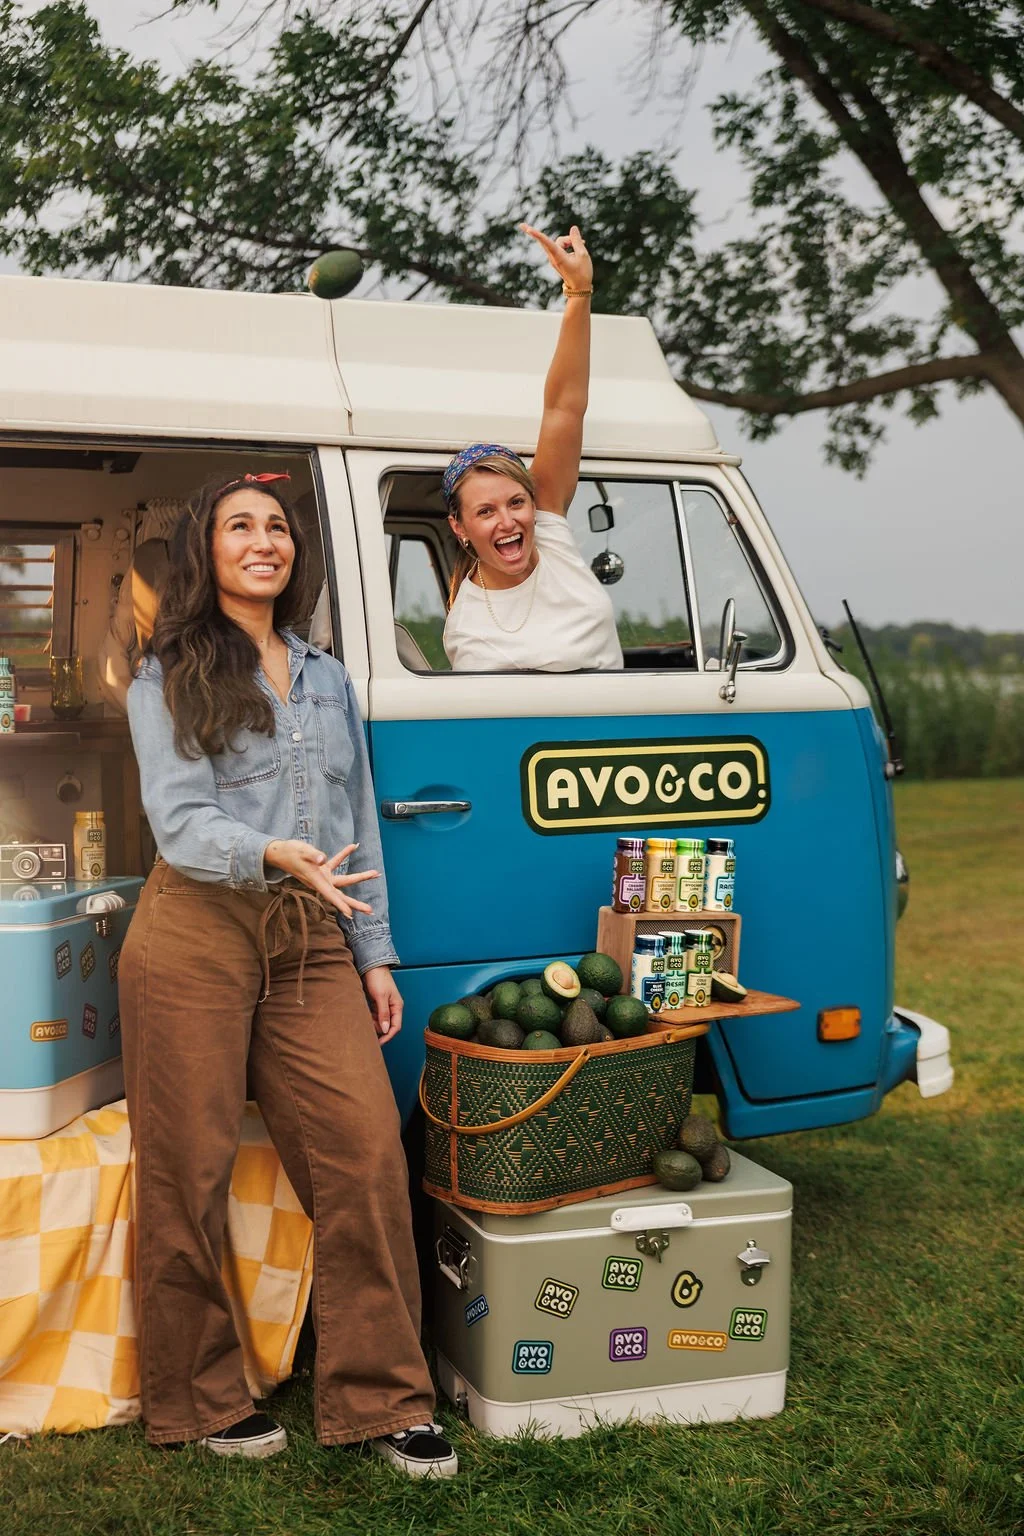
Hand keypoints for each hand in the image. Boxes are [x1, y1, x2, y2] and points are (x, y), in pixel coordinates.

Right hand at [263, 840, 378, 919]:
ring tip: (375, 873)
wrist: (279, 852)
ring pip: (344, 880)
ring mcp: (323, 875)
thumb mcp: (301, 852)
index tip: (351, 914)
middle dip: (355, 903)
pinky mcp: (322, 868)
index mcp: (316, 880)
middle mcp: (321, 881)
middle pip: (341, 894)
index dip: (340, 905)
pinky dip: (344, 854)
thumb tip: (323, 858)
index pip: (330, 895)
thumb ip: (313, 855)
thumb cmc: (290, 853)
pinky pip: (336, 862)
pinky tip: (353, 846)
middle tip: (370, 910)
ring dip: (360, 876)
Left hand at [362, 966, 402, 1043]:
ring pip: (380, 1022)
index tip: (379, 1043)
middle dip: (379, 1031)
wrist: (371, 965)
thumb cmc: (378, 978)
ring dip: (373, 1025)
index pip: (396, 1027)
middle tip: (368, 1033)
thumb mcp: (381, 996)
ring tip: (364, 1022)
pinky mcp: (376, 1004)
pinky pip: (374, 1016)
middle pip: (387, 1026)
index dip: (388, 1036)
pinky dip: (369, 1019)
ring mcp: (384, 1006)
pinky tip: (363, 1018)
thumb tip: (386, 1030)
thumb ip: (383, 1013)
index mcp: (397, 1006)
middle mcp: (392, 1008)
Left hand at [520, 222, 591, 292]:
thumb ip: (577, 240)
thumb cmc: (582, 273)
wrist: (580, 289)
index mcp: (558, 257)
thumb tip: (573, 228)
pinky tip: (577, 248)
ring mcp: (554, 260)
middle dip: (546, 235)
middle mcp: (553, 258)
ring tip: (583, 244)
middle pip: (553, 241)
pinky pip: (560, 248)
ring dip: (569, 241)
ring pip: (559, 243)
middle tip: (522, 225)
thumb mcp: (582, 255)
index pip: (546, 242)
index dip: (537, 234)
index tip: (527, 229)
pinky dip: (568, 245)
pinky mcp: (556, 260)